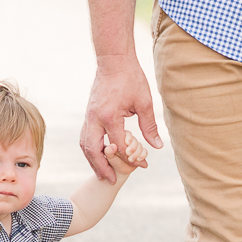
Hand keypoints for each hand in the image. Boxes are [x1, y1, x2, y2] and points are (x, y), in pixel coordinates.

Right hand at [80, 53, 162, 181]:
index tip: (142, 166)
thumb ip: (149, 126)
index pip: (118, 146)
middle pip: (93, 151)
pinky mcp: (87, 114)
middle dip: (101, 168)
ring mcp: (88, 116)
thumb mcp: (144, 102)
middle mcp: (94, 119)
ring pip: (85, 145)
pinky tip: (99, 156)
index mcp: (110, 117)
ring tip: (103, 173)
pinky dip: (90, 150)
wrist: (113, 61)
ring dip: (93, 161)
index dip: (130, 159)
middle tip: (111, 180)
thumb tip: (157, 146)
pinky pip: (84, 137)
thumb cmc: (131, 79)